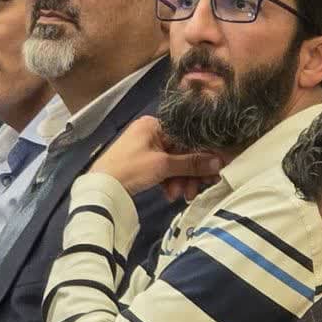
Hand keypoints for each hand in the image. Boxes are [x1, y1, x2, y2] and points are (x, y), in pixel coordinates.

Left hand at [89, 116, 222, 195]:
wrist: (101, 189)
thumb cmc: (130, 169)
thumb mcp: (163, 166)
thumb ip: (192, 163)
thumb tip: (219, 162)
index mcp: (154, 124)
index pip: (186, 137)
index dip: (202, 154)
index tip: (214, 169)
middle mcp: (150, 132)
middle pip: (181, 152)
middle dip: (189, 173)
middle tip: (197, 189)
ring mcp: (145, 148)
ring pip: (173, 163)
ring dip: (180, 180)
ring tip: (180, 196)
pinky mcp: (142, 163)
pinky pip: (163, 170)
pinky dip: (169, 182)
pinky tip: (170, 195)